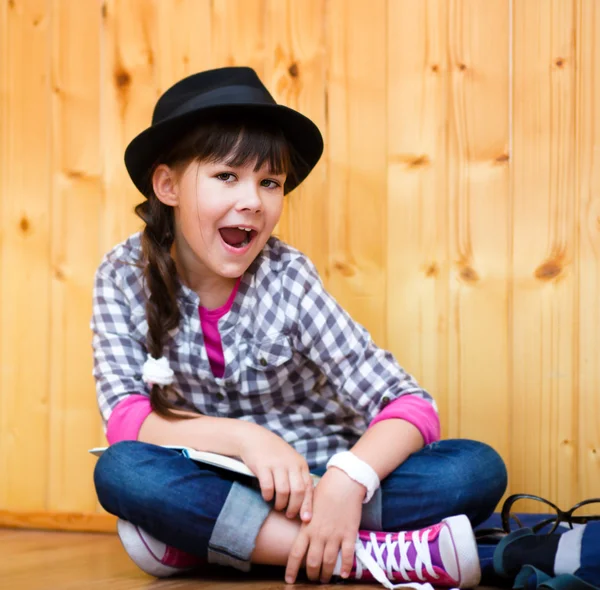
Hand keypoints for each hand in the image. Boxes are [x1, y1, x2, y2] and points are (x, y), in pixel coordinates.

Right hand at [239, 425, 312, 520]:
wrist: (255, 438)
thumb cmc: (275, 454)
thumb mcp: (291, 462)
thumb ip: (299, 478)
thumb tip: (306, 503)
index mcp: (300, 464)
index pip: (308, 487)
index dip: (308, 504)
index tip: (306, 519)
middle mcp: (291, 464)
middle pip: (297, 491)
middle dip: (294, 507)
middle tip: (289, 514)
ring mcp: (277, 464)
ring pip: (283, 491)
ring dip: (280, 503)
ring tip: (277, 506)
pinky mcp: (262, 466)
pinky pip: (268, 487)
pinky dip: (268, 496)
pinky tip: (266, 497)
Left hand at [285, 467, 364, 583]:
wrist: (343, 483)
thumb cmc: (324, 490)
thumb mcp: (308, 504)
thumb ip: (303, 518)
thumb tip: (298, 526)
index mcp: (307, 527)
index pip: (296, 553)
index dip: (292, 569)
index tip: (289, 580)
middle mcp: (319, 534)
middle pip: (312, 562)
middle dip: (311, 575)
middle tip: (312, 580)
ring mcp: (335, 535)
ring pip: (329, 562)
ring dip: (326, 574)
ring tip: (324, 580)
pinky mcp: (349, 534)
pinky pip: (347, 555)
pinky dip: (345, 566)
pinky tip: (343, 574)